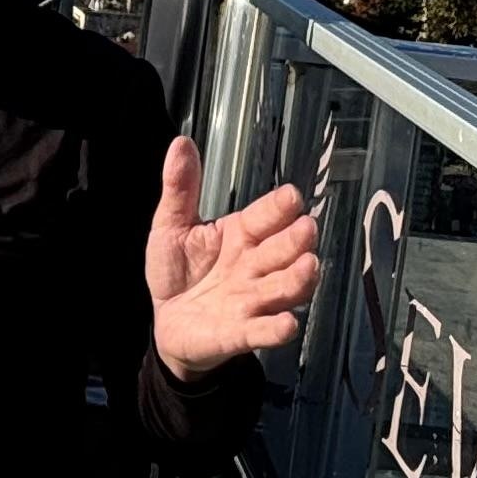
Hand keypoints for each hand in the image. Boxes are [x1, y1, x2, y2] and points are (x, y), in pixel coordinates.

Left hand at [146, 136, 317, 380]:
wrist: (168, 322)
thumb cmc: (178, 271)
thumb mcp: (171, 226)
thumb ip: (180, 189)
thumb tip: (180, 143)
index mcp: (241, 235)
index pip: (266, 216)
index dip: (279, 208)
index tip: (292, 197)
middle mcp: (254, 266)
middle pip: (283, 250)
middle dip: (296, 240)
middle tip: (307, 229)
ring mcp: (251, 301)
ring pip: (282, 288)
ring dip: (297, 280)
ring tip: (308, 267)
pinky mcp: (240, 333)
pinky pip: (262, 331)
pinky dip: (275, 329)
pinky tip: (287, 324)